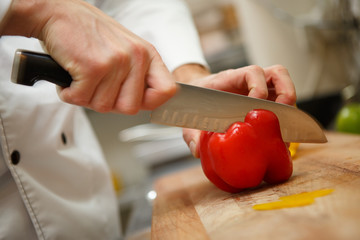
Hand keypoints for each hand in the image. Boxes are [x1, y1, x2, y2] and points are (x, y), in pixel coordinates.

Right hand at [1, 0, 175, 113]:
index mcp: (147, 54)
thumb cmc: (89, 33)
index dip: (150, 102)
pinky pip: (81, 99)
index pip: (166, 90)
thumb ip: (138, 74)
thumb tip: (146, 103)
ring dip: (87, 96)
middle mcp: (136, 57)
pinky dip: (70, 93)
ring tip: (83, 76)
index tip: (135, 100)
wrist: (58, 14)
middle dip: (109, 102)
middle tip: (98, 86)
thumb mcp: (126, 49)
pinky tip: (71, 76)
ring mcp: (115, 62)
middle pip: (131, 108)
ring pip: (103, 107)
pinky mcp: (93, 67)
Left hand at [173, 64, 296, 157]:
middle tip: (281, 113)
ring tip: (288, 123)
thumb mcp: (191, 118)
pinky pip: (281, 99)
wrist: (195, 94)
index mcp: (230, 79)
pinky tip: (282, 131)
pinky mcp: (264, 98)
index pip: (252, 72)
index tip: (256, 106)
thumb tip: (199, 151)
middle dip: (285, 91)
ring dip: (290, 100)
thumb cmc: (196, 102)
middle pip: (277, 74)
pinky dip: (286, 113)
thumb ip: (193, 134)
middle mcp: (248, 81)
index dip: (258, 87)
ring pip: (283, 84)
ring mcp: (259, 87)